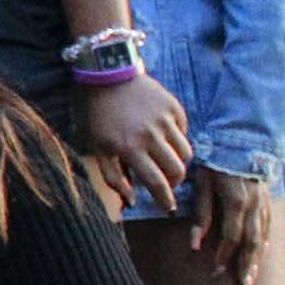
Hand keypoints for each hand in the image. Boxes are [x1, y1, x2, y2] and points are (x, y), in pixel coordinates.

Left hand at [77, 70, 192, 212]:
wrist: (109, 77)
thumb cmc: (100, 117)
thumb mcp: (98, 148)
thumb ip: (114, 178)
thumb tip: (132, 201)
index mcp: (129, 148)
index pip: (156, 182)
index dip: (165, 199)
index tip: (169, 207)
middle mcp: (150, 135)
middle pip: (176, 171)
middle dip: (174, 183)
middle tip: (168, 184)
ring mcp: (164, 120)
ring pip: (186, 154)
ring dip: (179, 163)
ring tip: (167, 163)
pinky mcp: (173, 107)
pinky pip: (184, 132)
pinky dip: (178, 139)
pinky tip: (165, 138)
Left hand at [185, 164, 277, 284]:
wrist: (240, 138)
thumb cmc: (215, 160)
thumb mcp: (202, 183)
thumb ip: (200, 214)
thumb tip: (195, 244)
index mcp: (237, 202)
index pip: (231, 238)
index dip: (224, 257)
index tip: (215, 273)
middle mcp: (255, 205)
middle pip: (253, 243)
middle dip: (247, 267)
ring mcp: (264, 202)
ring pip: (264, 236)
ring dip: (257, 259)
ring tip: (251, 277)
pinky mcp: (268, 198)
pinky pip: (269, 225)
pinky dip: (265, 241)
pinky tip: (261, 253)